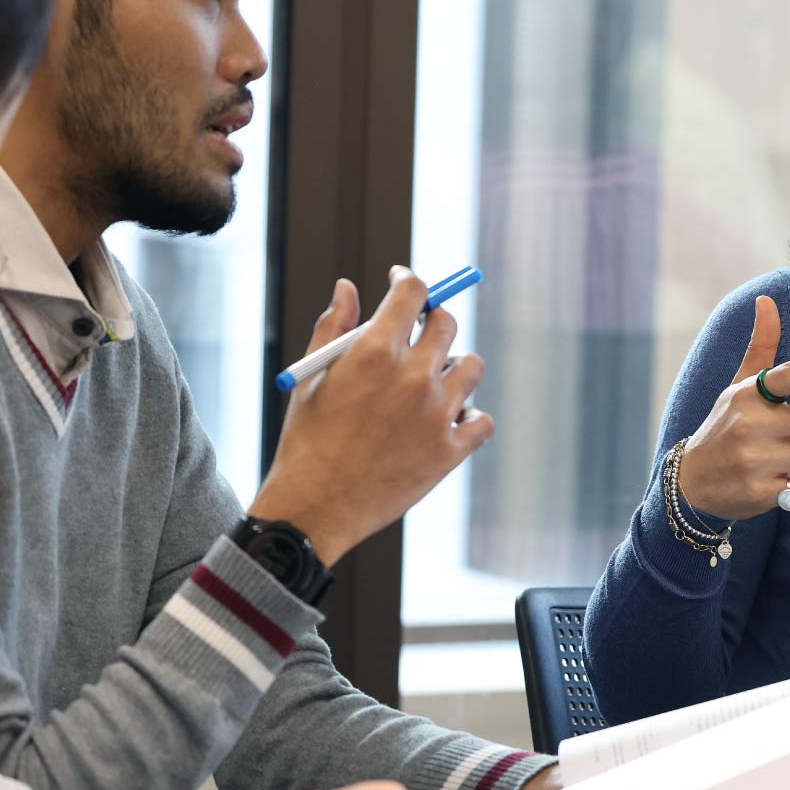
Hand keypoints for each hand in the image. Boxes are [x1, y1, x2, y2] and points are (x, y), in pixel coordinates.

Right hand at [250, 268, 494, 563]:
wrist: (316, 508)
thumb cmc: (307, 442)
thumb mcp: (311, 378)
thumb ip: (333, 326)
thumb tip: (348, 287)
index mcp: (376, 352)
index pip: (413, 291)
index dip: (408, 281)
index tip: (401, 284)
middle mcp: (414, 377)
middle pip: (446, 324)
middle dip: (431, 319)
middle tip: (418, 332)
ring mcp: (437, 415)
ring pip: (472, 367)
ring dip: (454, 365)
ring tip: (432, 380)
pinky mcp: (450, 451)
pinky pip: (481, 419)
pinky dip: (469, 416)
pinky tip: (447, 419)